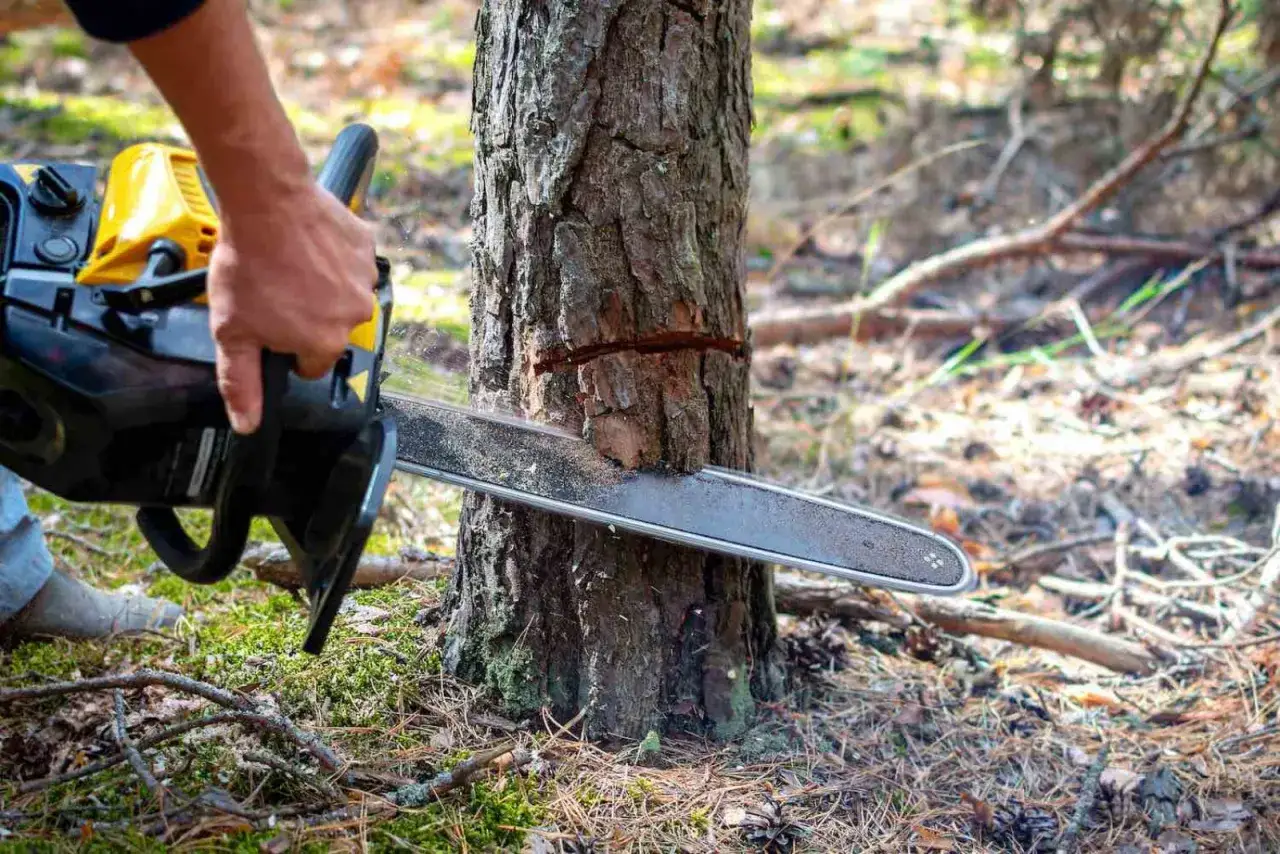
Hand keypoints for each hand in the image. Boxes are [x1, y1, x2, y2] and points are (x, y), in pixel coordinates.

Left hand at [207, 182, 375, 433]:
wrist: (266, 202)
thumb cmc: (248, 265)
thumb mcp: (232, 331)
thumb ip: (241, 381)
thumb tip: (248, 426)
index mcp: (324, 343)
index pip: (311, 363)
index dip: (286, 346)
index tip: (270, 322)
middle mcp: (354, 316)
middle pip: (330, 328)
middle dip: (307, 315)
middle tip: (276, 288)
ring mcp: (364, 280)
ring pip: (343, 295)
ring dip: (323, 286)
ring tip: (290, 264)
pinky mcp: (366, 248)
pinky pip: (352, 262)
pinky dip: (334, 257)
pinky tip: (307, 246)